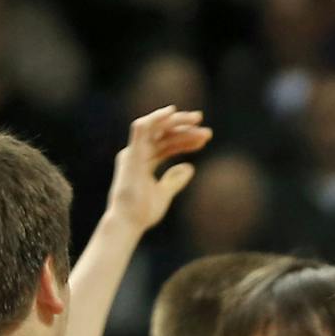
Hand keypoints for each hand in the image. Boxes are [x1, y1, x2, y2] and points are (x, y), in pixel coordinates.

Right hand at [104, 106, 211, 235]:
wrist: (130, 222)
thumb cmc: (143, 211)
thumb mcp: (164, 193)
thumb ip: (175, 180)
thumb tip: (189, 167)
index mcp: (144, 162)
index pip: (166, 144)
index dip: (185, 139)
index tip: (204, 138)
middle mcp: (137, 154)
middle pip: (162, 134)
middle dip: (183, 127)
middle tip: (204, 124)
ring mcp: (133, 153)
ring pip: (155, 128)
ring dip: (175, 121)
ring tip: (197, 119)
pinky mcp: (131, 154)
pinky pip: (141, 128)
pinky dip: (155, 118)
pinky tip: (171, 113)